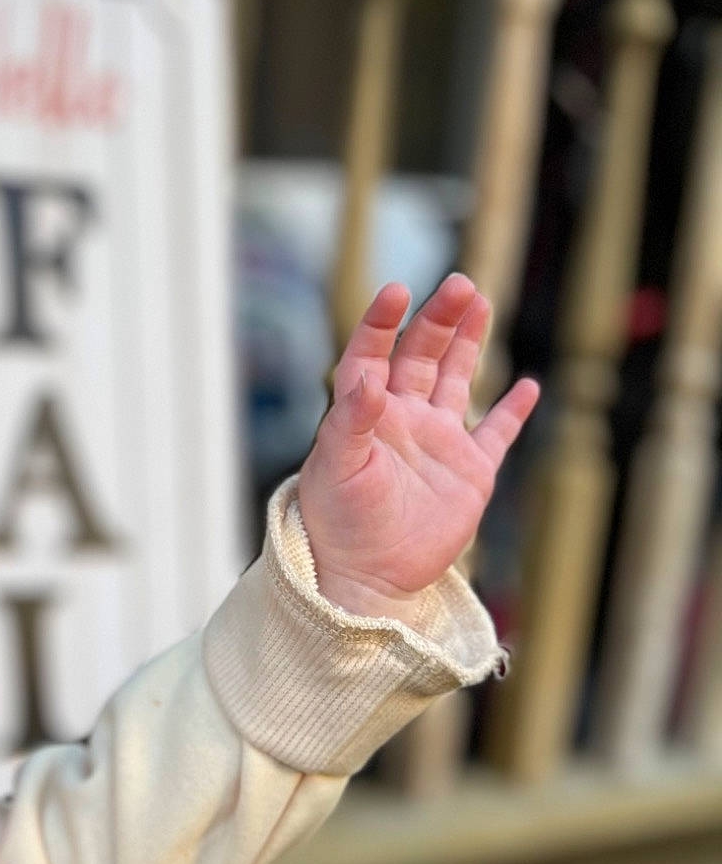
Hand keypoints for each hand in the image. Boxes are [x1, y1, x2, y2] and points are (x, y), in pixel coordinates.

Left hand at [296, 274, 539, 624]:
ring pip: (456, 378)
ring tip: (478, 302)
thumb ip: (350, 420)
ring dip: (467, 342)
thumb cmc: (338, 525)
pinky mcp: (469, 472)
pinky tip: (528, 384)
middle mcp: (401, 419)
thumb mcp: (336, 469)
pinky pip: (497, 433)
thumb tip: (370, 378)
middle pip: (421, 355)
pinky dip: (514, 410)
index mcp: (363, 414)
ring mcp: (438, 443)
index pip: (372, 354)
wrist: (366, 579)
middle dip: (439, 319)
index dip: (381, 322)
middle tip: (460, 284)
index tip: (396, 291)